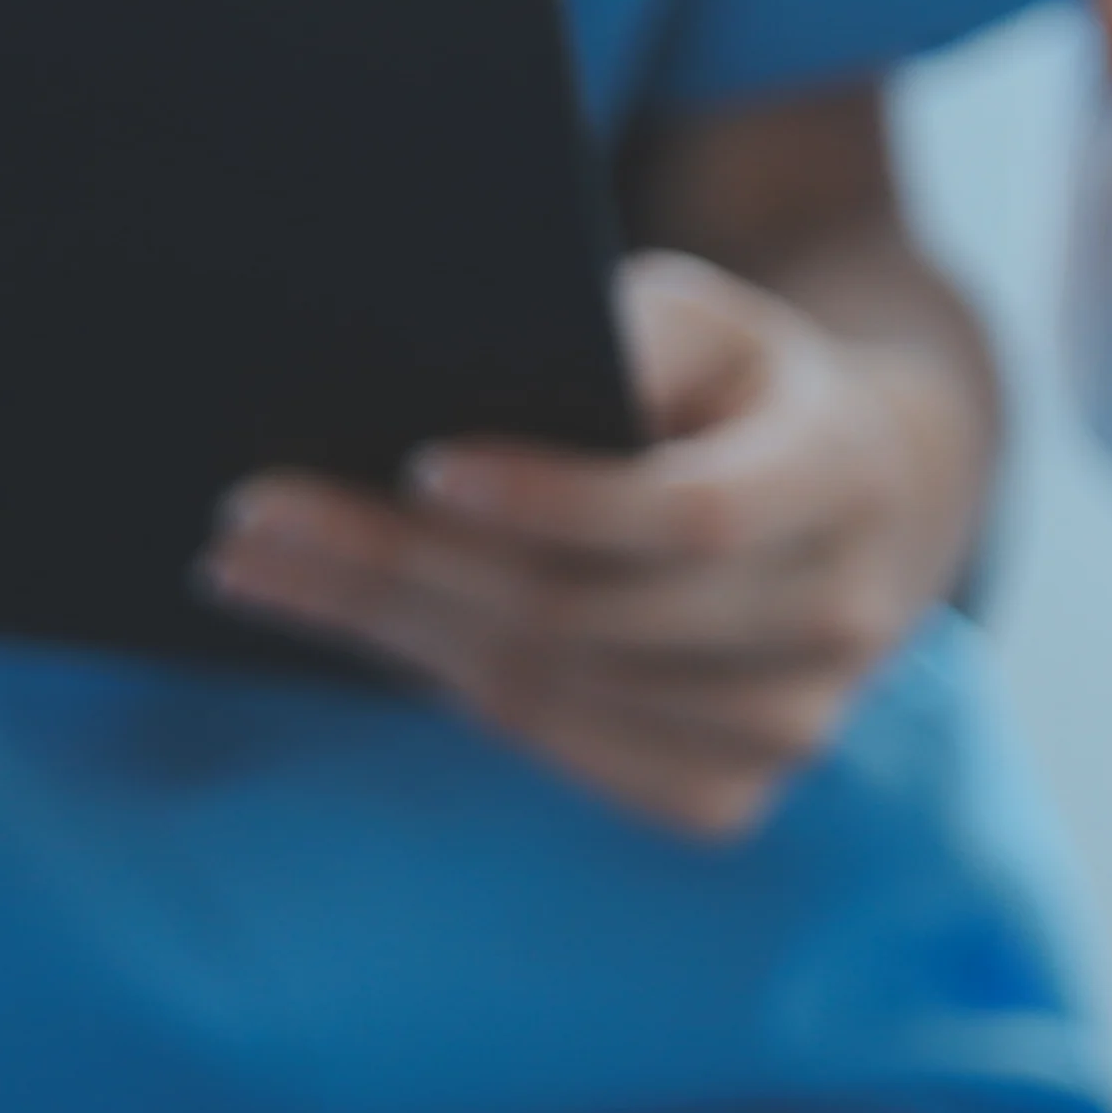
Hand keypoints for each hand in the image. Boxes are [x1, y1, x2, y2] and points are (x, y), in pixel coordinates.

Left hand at [198, 250, 980, 839]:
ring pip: (550, 690)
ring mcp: (789, 729)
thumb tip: (469, 369)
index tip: (419, 464)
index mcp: (846, 474)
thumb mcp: (704, 315)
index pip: (690, 514)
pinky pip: (555, 747)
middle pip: (587, 617)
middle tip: (258, 517)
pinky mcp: (725, 797)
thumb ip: (629, 333)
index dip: (553, 500)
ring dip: (384, 627)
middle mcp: (840, 619)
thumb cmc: (736, 386)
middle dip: (405, 564)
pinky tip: (342, 622)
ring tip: (256, 561)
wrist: (854, 503)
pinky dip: (436, 682)